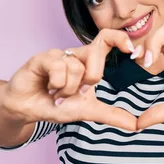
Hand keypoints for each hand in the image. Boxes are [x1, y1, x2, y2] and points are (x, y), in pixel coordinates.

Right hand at [2, 29, 137, 130]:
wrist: (27, 109)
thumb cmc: (55, 104)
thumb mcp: (87, 111)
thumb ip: (110, 115)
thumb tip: (135, 125)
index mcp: (89, 62)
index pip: (107, 38)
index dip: (120, 38)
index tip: (131, 51)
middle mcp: (75, 55)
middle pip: (96, 53)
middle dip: (91, 78)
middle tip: (78, 92)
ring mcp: (58, 55)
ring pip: (76, 65)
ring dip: (68, 88)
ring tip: (57, 93)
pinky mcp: (42, 58)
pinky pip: (58, 66)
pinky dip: (57, 83)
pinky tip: (48, 87)